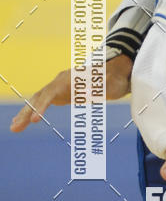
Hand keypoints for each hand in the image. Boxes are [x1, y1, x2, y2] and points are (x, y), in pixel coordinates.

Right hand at [10, 54, 132, 131]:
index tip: (34, 120)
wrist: (115, 72)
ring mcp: (58, 87)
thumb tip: (86, 94)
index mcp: (71, 78)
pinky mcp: (60, 94)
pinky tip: (23, 123)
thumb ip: (99, 88)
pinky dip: (32, 113)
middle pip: (39, 96)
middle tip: (15, 128)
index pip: (51, 92)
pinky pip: (42, 104)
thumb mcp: (111, 85)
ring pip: (38, 100)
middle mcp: (61, 81)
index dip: (42, 106)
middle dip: (27, 112)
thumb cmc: (114, 79)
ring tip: (14, 129)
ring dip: (25, 114)